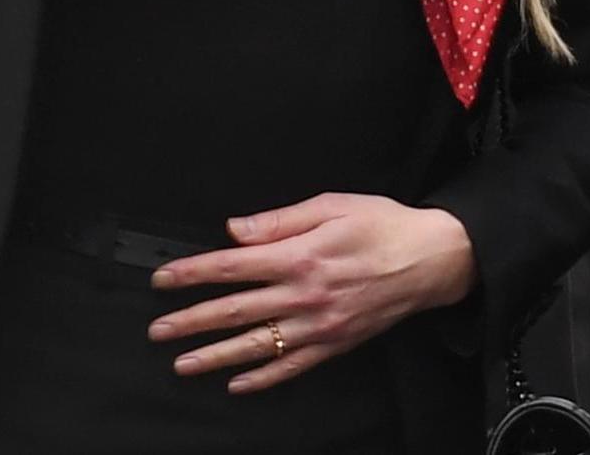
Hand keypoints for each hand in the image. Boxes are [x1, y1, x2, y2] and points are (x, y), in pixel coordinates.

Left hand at [146, 194, 473, 393]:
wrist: (432, 260)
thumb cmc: (381, 224)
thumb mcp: (330, 205)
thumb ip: (279, 220)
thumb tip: (235, 229)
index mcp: (300, 256)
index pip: (232, 266)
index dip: (193, 273)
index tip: (163, 280)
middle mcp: (305, 295)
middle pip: (236, 311)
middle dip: (191, 321)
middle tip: (157, 330)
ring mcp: (319, 326)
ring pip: (258, 346)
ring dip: (216, 356)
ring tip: (183, 364)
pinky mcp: (335, 344)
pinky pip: (292, 367)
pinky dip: (263, 378)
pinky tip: (237, 384)